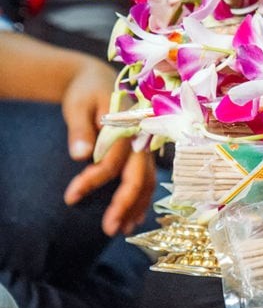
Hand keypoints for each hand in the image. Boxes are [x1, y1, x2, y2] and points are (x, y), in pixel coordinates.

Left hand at [59, 58, 155, 235]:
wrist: (98, 78)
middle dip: (124, 203)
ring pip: (147, 180)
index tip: (70, 197)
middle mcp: (142, 136)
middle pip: (138, 175)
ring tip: (123, 229)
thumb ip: (79, 130)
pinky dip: (143, 197)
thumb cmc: (86, 91)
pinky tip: (135, 215)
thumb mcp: (76, 105)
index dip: (92, 180)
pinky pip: (148, 177)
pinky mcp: (143, 151)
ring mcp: (145, 145)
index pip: (112, 160)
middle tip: (108, 229)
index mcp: (127, 123)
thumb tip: (79, 156)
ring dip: (137, 205)